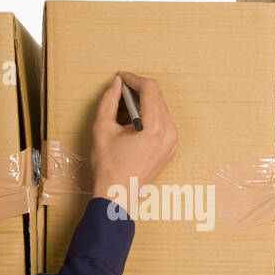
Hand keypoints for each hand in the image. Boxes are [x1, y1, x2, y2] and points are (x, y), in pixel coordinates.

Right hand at [89, 72, 178, 202]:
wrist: (117, 196)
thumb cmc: (109, 166)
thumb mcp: (102, 128)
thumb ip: (108, 100)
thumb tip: (116, 83)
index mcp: (155, 127)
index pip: (150, 89)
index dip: (134, 79)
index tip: (121, 78)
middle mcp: (169, 133)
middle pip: (157, 98)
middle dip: (137, 92)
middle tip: (117, 96)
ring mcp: (172, 142)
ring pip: (160, 109)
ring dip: (142, 105)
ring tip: (120, 113)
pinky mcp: (170, 149)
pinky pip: (162, 123)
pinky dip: (148, 118)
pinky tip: (130, 125)